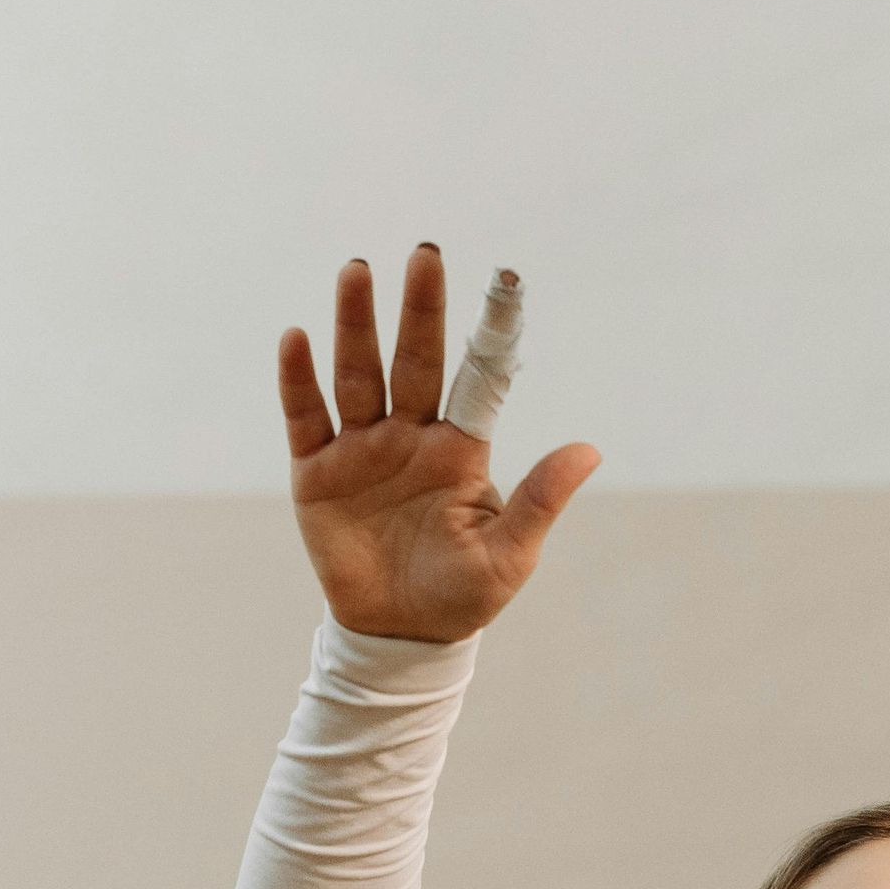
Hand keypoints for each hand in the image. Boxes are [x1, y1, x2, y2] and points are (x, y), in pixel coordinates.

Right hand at [278, 246, 599, 642]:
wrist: (401, 634)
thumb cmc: (464, 595)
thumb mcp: (510, 555)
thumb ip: (541, 500)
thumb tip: (591, 449)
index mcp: (461, 448)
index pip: (478, 376)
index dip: (491, 329)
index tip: (506, 278)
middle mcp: (412, 435)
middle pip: (415, 360)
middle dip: (420, 308)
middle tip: (426, 254)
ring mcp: (362, 449)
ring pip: (358, 374)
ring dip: (356, 325)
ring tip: (357, 271)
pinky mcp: (317, 473)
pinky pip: (306, 417)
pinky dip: (299, 380)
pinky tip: (298, 338)